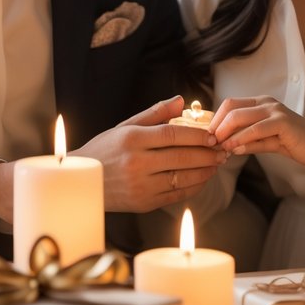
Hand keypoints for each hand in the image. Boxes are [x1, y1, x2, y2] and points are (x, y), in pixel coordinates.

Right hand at [73, 96, 226, 211]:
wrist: (81, 183)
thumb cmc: (104, 151)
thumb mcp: (124, 127)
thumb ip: (154, 114)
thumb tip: (181, 101)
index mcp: (132, 139)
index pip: (173, 135)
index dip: (197, 135)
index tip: (213, 135)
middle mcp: (136, 162)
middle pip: (182, 156)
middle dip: (208, 153)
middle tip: (223, 150)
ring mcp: (140, 185)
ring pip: (183, 178)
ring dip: (205, 171)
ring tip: (216, 163)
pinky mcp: (144, 203)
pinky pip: (176, 195)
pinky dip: (193, 187)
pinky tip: (202, 178)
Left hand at [209, 96, 304, 171]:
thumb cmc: (294, 144)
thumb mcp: (266, 141)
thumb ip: (248, 141)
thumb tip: (226, 146)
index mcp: (261, 102)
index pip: (230, 104)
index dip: (215, 120)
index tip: (208, 137)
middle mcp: (267, 102)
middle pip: (231, 107)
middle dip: (216, 126)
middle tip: (209, 143)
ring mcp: (275, 110)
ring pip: (240, 117)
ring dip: (225, 134)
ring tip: (218, 148)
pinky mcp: (283, 122)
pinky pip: (256, 130)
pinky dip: (241, 140)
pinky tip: (233, 150)